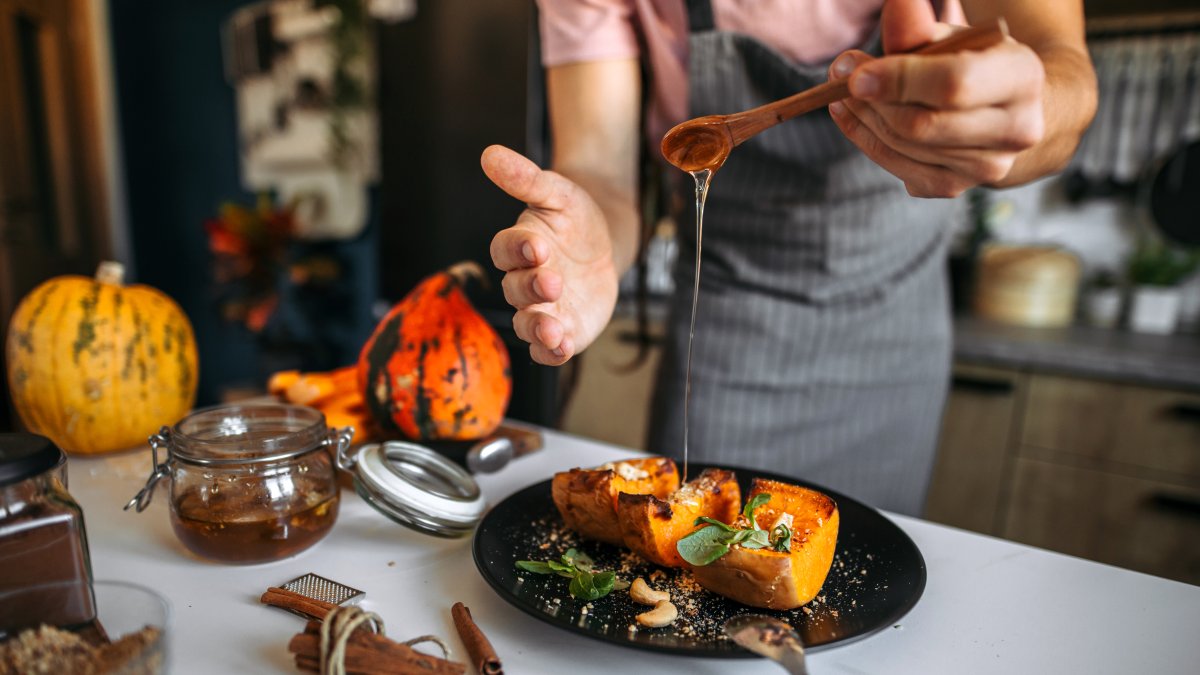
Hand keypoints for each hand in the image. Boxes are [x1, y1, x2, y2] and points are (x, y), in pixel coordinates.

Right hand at [480, 144, 618, 364]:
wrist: (604, 241)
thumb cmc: (573, 215)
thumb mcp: (558, 192)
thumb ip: (526, 179)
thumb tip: (490, 153)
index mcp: (517, 246)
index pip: (505, 249)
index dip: (517, 249)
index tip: (537, 245)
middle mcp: (523, 281)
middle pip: (516, 290)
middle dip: (532, 288)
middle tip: (552, 281)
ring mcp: (542, 309)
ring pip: (528, 325)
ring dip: (538, 328)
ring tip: (553, 329)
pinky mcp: (563, 329)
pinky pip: (549, 348)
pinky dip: (552, 352)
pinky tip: (562, 349)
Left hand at [828, 0, 1045, 196]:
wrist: (1005, 111)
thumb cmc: (973, 63)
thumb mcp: (952, 37)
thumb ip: (919, 27)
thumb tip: (896, 4)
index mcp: (1022, 78)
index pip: (953, 85)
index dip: (899, 79)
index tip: (855, 71)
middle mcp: (1015, 130)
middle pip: (921, 124)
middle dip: (872, 99)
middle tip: (840, 73)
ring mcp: (986, 167)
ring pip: (902, 145)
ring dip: (863, 115)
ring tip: (844, 89)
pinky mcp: (954, 186)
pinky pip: (894, 165)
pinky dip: (864, 137)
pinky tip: (851, 114)